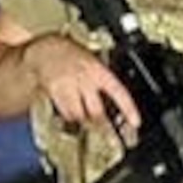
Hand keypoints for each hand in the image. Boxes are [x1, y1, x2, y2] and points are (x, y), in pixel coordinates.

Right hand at [24, 35, 138, 133]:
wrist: (47, 48)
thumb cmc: (73, 57)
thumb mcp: (94, 64)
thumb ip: (103, 82)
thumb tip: (116, 107)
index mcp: (98, 71)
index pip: (118, 91)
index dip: (128, 108)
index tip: (135, 123)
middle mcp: (84, 78)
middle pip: (96, 111)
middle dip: (101, 125)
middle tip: (105, 134)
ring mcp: (67, 86)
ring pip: (79, 115)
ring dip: (82, 120)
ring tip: (83, 117)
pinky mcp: (53, 92)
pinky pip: (64, 113)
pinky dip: (69, 116)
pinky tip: (70, 111)